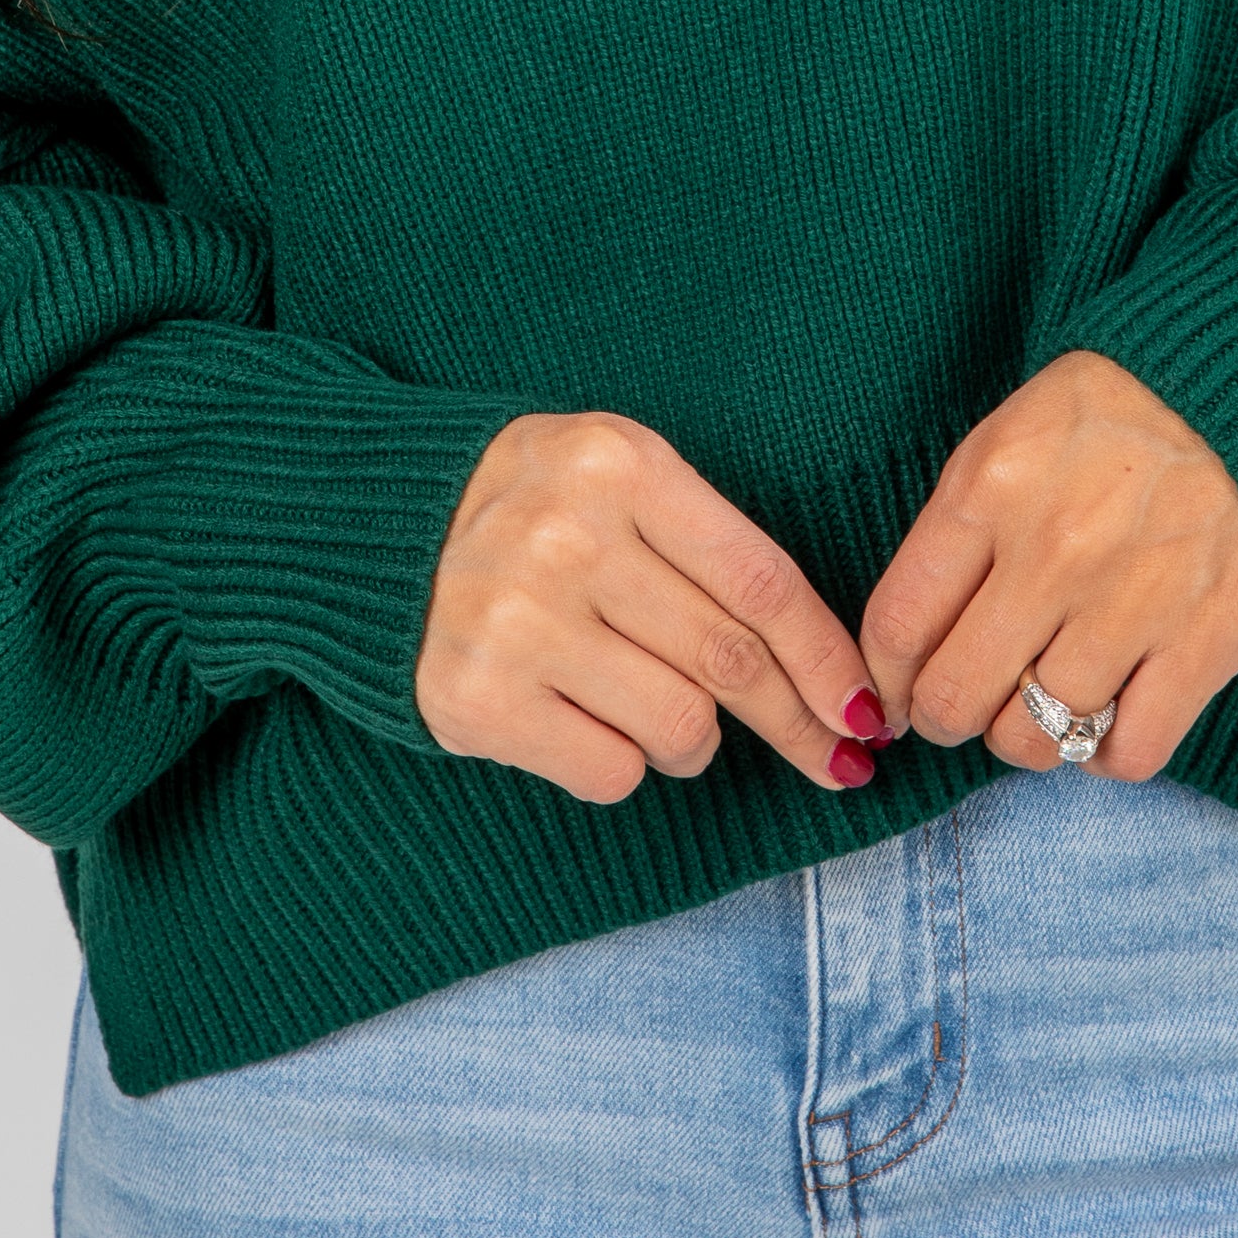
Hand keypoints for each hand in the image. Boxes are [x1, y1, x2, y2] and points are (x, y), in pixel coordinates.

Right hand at [418, 411, 887, 804]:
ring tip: (656, 710)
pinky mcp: (475, 697)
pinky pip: (610, 771)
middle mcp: (569, 538)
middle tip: (836, 759)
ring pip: (680, 727)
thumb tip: (830, 675)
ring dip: (693, 741)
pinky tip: (586, 721)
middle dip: (799, 722)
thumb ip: (709, 549)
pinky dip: (621, 763)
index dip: (827, 658)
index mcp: (621, 465)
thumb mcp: (618, 477)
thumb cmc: (531, 505)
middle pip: (731, 661)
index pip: (759, 582)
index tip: (866, 709)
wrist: (370, 526)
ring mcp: (516, 620)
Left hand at [860, 350, 1237, 778]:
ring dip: (1029, 737)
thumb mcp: (1004, 444)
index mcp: (992, 487)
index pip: (897, 627)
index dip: (886, 680)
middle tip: (968, 701)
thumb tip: (898, 667)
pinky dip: (1108, 754)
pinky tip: (1109, 715)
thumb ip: (949, 544)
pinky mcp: (1208, 638)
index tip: (900, 691)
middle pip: (956, 698)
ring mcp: (1135, 599)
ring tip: (1043, 699)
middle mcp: (1057, 549)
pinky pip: (1131, 752)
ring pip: (1039, 738)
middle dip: (947, 717)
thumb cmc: (1105, 429)